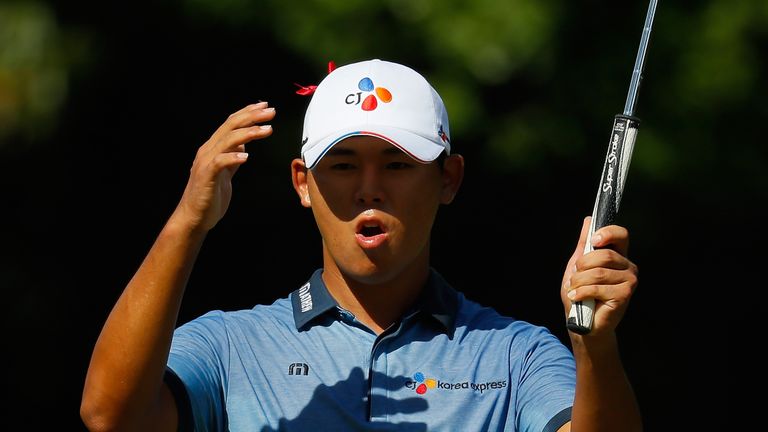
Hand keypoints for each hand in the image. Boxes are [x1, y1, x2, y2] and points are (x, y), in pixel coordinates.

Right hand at [173, 102, 275, 231]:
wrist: (194, 217)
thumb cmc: (210, 195)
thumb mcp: (224, 173)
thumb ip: (231, 158)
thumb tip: (243, 145)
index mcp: (213, 148)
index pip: (230, 123)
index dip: (247, 113)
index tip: (264, 106)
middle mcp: (208, 151)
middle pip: (231, 127)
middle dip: (252, 117)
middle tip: (271, 112)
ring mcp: (206, 163)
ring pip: (228, 141)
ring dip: (249, 133)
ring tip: (267, 129)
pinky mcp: (207, 177)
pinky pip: (220, 163)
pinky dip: (233, 157)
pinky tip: (246, 156)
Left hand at [561, 217, 638, 335]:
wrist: (581, 323)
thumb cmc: (581, 294)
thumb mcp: (577, 266)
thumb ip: (584, 244)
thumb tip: (589, 220)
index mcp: (618, 256)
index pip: (621, 235)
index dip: (607, 233)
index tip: (593, 241)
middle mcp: (628, 267)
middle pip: (603, 255)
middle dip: (581, 266)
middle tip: (574, 278)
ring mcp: (629, 281)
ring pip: (597, 272)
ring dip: (578, 282)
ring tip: (574, 290)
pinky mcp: (624, 295)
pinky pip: (597, 287)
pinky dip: (581, 293)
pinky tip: (576, 298)